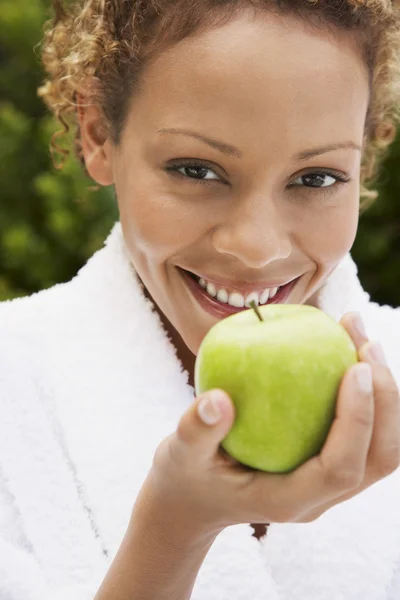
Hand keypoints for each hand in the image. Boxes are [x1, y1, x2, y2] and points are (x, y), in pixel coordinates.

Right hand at [146, 312, 399, 537]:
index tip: (356, 367)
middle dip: (387, 399)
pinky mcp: (325, 463)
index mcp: (288, 499)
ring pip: (380, 444)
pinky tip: (342, 349)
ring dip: (384, 392)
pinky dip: (366, 391)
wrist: (193, 499)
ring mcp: (326, 483)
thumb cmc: (186, 476)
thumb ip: (195, 430)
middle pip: (379, 457)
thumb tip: (218, 399)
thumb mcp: (179, 454)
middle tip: (366, 342)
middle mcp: (318, 496)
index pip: (341, 467)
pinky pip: (362, 429)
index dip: (358, 419)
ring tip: (361, 335)